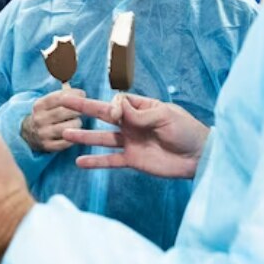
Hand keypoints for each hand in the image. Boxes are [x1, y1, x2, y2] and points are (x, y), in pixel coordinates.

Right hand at [20, 88, 86, 152]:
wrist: (28, 134)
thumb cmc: (46, 114)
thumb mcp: (48, 102)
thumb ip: (63, 95)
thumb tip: (81, 93)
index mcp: (39, 105)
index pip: (59, 97)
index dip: (73, 95)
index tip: (82, 94)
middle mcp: (39, 119)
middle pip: (64, 112)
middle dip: (77, 110)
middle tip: (82, 110)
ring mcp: (43, 133)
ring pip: (67, 128)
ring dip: (77, 124)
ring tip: (77, 122)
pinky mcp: (48, 146)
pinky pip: (67, 142)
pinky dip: (74, 137)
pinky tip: (74, 133)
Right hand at [59, 94, 209, 177]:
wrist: (199, 158)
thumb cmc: (187, 131)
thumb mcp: (165, 115)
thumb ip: (139, 114)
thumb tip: (116, 108)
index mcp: (141, 108)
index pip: (117, 102)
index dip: (111, 107)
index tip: (114, 115)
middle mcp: (132, 123)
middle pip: (103, 115)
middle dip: (83, 108)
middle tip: (63, 101)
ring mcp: (130, 142)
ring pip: (102, 138)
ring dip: (84, 136)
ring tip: (65, 134)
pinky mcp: (132, 160)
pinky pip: (109, 160)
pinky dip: (95, 162)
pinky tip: (79, 162)